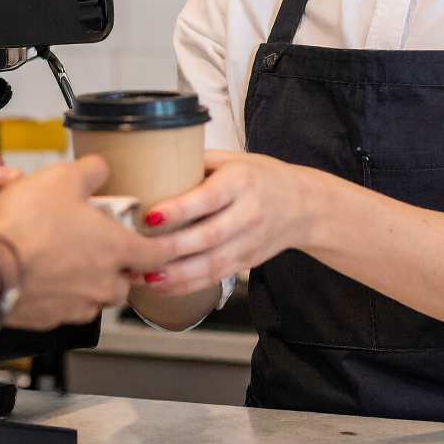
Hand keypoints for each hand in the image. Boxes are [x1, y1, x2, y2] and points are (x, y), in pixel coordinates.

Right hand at [0, 156, 167, 329]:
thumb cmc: (27, 225)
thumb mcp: (62, 177)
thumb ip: (91, 170)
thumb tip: (101, 168)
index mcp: (116, 248)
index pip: (157, 258)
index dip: (152, 248)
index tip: (143, 242)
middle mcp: (104, 283)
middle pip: (125, 282)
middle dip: (114, 268)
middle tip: (91, 247)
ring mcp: (78, 305)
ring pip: (95, 298)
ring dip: (86, 283)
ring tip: (61, 259)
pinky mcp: (52, 320)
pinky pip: (65, 309)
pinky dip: (59, 296)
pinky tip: (41, 275)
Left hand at [140, 150, 319, 295]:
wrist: (306, 206)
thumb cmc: (263, 176)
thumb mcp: (235, 159)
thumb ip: (198, 160)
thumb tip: (154, 159)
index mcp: (241, 182)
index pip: (208, 198)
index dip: (178, 210)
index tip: (150, 216)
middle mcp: (248, 214)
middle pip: (207, 237)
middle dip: (169, 249)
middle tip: (138, 251)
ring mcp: (249, 242)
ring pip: (211, 264)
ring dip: (175, 274)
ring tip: (144, 275)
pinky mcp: (247, 262)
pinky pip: (215, 277)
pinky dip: (187, 285)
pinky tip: (162, 285)